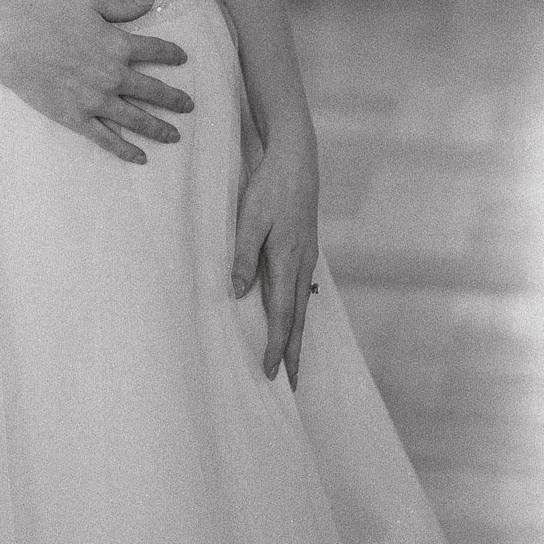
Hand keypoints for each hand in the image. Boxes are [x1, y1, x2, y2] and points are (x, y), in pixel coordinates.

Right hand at [0, 0, 191, 163]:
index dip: (173, 55)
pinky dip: (126, 150)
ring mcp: (97, 101)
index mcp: (119, 45)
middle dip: (175, 99)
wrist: (13, 42)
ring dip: (160, 128)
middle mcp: (114, 75)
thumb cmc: (48, 16)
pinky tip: (141, 157)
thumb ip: (122, 6)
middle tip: (189, 105)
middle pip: (155, 91)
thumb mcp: (87, 2)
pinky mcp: (78, 118)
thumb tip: (150, 1)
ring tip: (175, 135)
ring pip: (137, 119)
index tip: (183, 59)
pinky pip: (108, 139)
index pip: (157, 51)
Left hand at [231, 124, 318, 389]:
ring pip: (301, 304)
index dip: (277, 346)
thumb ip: (244, 256)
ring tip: (294, 358)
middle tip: (292, 384)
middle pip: (297, 318)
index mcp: (287, 261)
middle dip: (294, 352)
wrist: (296, 159)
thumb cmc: (270, 187)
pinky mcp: (305, 247)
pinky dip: (298, 310)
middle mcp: (301, 264)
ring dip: (297, 333)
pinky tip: (292, 314)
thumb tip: (237, 293)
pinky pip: (301, 288)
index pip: (282, 316)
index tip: (272, 373)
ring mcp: (306, 256)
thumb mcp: (250, 218)